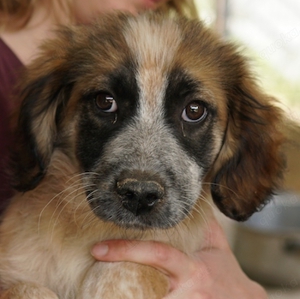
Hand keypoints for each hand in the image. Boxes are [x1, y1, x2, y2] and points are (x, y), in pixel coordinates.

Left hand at [91, 219, 267, 298]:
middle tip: (89, 273)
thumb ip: (201, 222)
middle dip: (113, 287)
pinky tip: (117, 295)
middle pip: (144, 289)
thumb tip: (187, 200)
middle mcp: (186, 293)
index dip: (127, 250)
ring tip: (95, 291)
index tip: (98, 249)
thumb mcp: (216, 245)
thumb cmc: (226, 273)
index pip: (158, 254)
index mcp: (193, 269)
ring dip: (119, 297)